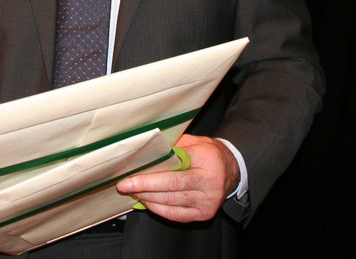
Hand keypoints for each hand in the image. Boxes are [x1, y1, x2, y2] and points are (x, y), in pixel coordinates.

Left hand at [115, 134, 239, 222]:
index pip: (175, 166)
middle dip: (144, 186)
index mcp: (208, 160)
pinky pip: (175, 214)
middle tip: (124, 185)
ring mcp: (208, 201)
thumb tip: (144, 150)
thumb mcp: (194, 142)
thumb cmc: (207, 154)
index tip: (131, 171)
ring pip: (171, 202)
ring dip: (147, 197)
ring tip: (132, 191)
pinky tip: (146, 201)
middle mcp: (210, 183)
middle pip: (171, 186)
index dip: (151, 171)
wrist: (231, 171)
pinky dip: (157, 208)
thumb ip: (173, 146)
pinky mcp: (204, 214)